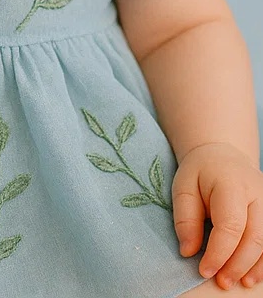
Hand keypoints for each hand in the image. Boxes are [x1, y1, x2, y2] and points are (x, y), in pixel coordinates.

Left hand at [173, 142, 262, 289]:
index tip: (204, 270)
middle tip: (221, 282)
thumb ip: (185, 219)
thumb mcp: (184, 188)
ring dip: (253, 267)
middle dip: (237, 264)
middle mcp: (257, 193)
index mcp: (231, 183)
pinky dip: (262, 262)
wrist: (223, 158)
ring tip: (236, 282)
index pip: (230, 225)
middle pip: (254, 237)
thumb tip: (188, 252)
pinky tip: (250, 275)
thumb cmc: (200, 173)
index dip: (219, 252)